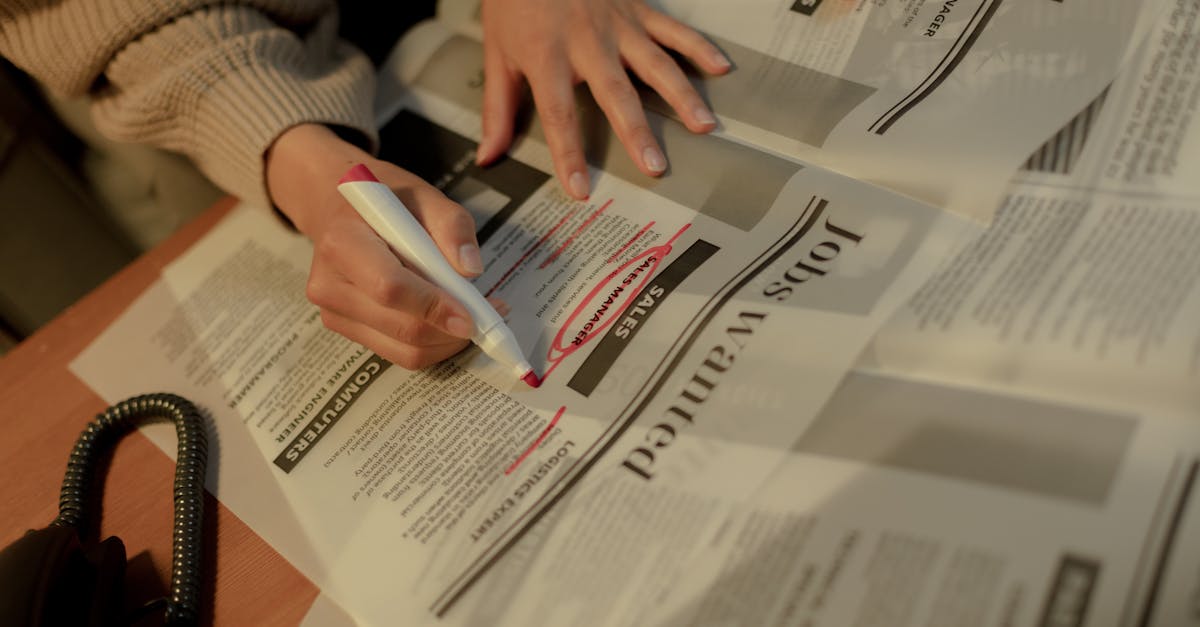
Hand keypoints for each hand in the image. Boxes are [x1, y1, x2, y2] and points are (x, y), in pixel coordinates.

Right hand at [266, 124, 504, 368]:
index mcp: (343, 243)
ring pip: (403, 351)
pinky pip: (398, 354)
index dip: (433, 306)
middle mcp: (329, 285)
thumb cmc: (385, 202)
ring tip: (475, 316)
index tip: (472, 317)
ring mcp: (334, 313)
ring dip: (447, 342)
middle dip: (451, 330)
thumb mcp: (423, 195)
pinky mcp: (346, 330)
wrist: (340, 211)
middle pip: (401, 327)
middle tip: (490, 315)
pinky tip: (449, 322)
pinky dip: (433, 345)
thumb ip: (452, 225)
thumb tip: (470, 269)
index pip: (389, 288)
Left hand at [477, 0, 730, 198]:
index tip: (580, 188)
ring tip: (703, 125)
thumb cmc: (515, 2)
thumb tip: (488, 156)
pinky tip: (721, 69)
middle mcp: (587, 42)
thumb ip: (498, 109)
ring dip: (681, 95)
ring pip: (655, 63)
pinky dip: (699, 48)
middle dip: (635, 132)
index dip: (569, 154)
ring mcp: (618, 24)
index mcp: (547, 56)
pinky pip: (673, 30)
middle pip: (615, 93)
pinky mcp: (638, 9)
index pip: (559, 113)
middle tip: (655, 166)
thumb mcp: (497, 53)